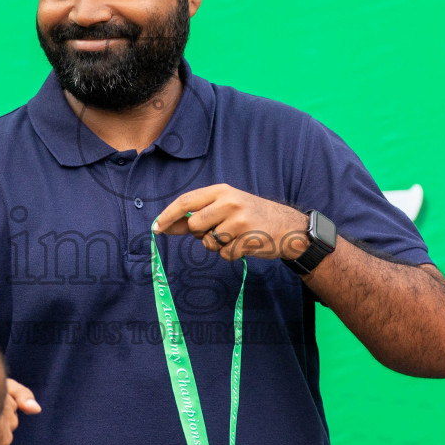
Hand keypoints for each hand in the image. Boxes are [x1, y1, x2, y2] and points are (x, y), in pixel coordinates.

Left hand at [153, 184, 308, 261]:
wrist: (288, 226)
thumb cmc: (251, 216)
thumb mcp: (226, 206)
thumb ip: (198, 214)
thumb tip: (166, 225)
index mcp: (222, 190)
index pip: (186, 201)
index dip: (168, 216)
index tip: (156, 228)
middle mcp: (229, 202)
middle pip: (194, 225)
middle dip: (199, 234)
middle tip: (217, 231)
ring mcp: (239, 220)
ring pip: (209, 242)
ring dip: (218, 245)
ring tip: (235, 236)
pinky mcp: (247, 239)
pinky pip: (225, 255)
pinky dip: (232, 254)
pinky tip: (245, 244)